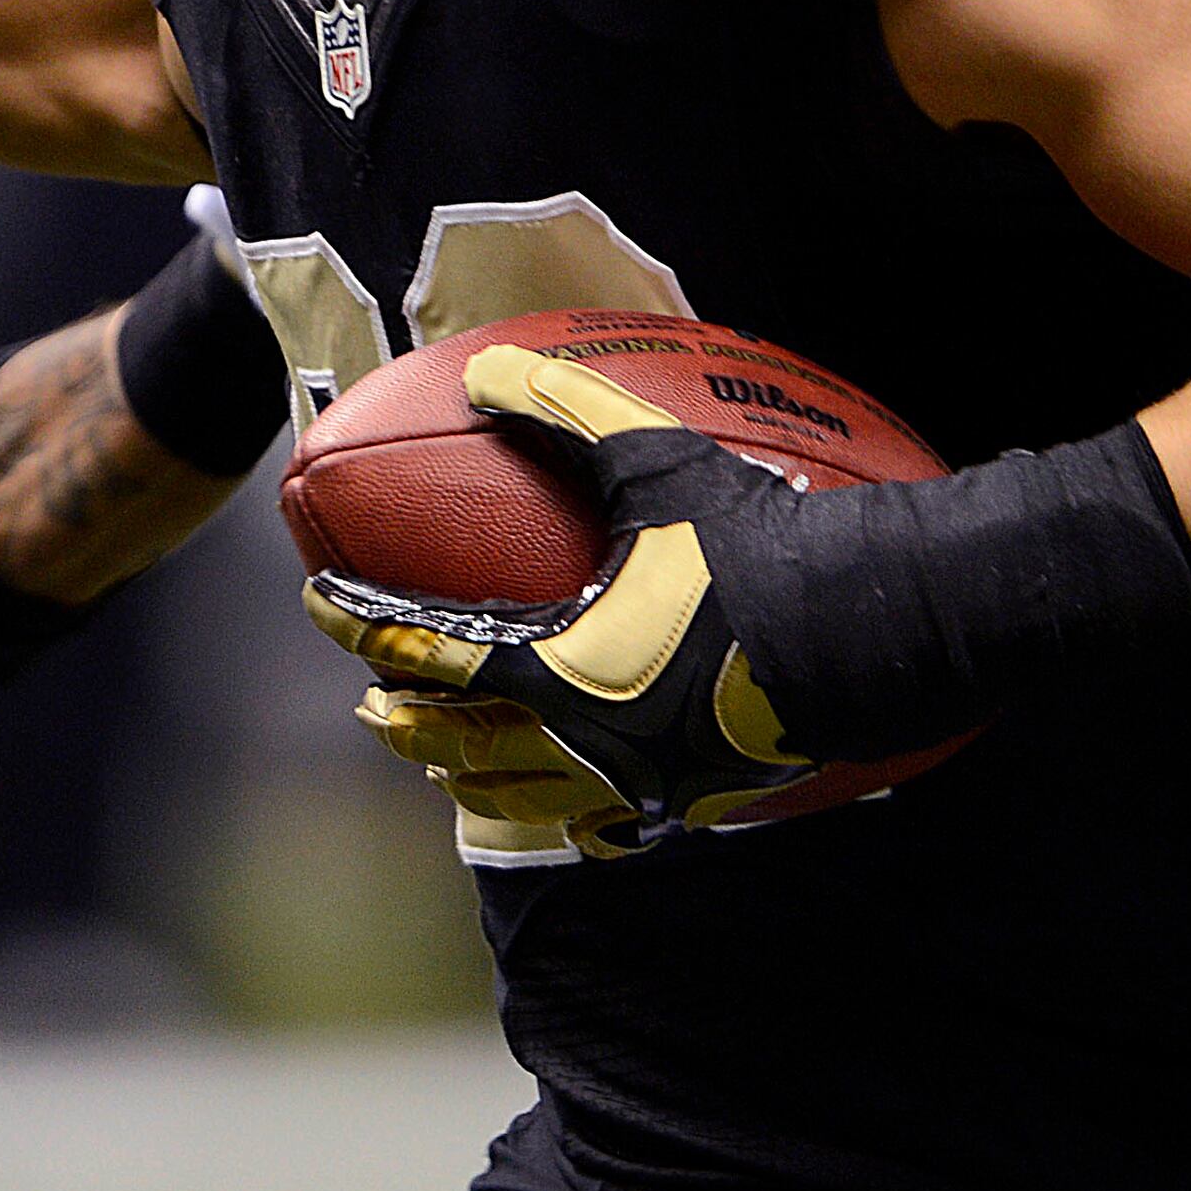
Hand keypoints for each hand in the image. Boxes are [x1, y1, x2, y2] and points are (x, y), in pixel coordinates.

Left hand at [304, 345, 821, 858]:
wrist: (871, 629)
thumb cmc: (757, 540)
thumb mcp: (654, 459)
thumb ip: (561, 408)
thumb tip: (480, 368)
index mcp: (558, 666)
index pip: (424, 653)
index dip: (360, 626)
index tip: (319, 603)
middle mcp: (585, 740)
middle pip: (459, 745)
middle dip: (404, 722)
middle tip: (371, 701)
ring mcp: (637, 783)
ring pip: (519, 795)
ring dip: (464, 770)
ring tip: (438, 755)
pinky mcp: (688, 802)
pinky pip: (599, 822)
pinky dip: (555, 810)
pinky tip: (553, 797)